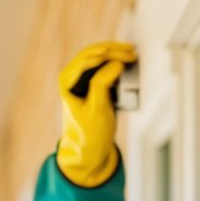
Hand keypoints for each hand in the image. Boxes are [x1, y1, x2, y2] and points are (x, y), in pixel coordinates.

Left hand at [56, 41, 136, 187]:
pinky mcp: (92, 83)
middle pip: (93, 54)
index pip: (87, 59)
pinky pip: (103, 66)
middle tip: (132, 52)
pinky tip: (126, 62)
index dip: (107, 54)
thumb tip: (115, 63)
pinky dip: (115, 62)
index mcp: (67, 81)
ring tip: (132, 54)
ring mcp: (82, 79)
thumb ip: (103, 84)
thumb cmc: (90, 133)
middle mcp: (72, 77)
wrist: (89, 150)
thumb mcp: (97, 109)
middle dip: (113, 51)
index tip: (125, 55)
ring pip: (99, 57)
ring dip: (115, 54)